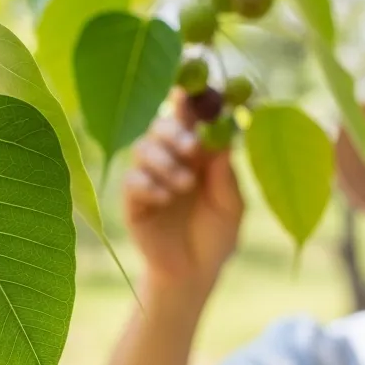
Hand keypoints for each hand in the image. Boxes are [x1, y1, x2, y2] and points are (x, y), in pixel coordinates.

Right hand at [123, 91, 243, 298]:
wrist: (194, 274)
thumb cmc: (217, 236)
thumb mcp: (232, 206)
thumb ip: (226, 175)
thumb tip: (223, 139)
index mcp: (198, 152)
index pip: (191, 117)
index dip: (190, 99)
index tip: (194, 91)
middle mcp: (171, 158)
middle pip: (161, 124)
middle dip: (176, 131)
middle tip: (192, 149)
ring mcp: (149, 177)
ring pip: (143, 147)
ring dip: (165, 161)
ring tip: (184, 186)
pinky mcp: (132, 200)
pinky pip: (132, 179)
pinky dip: (148, 184)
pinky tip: (164, 199)